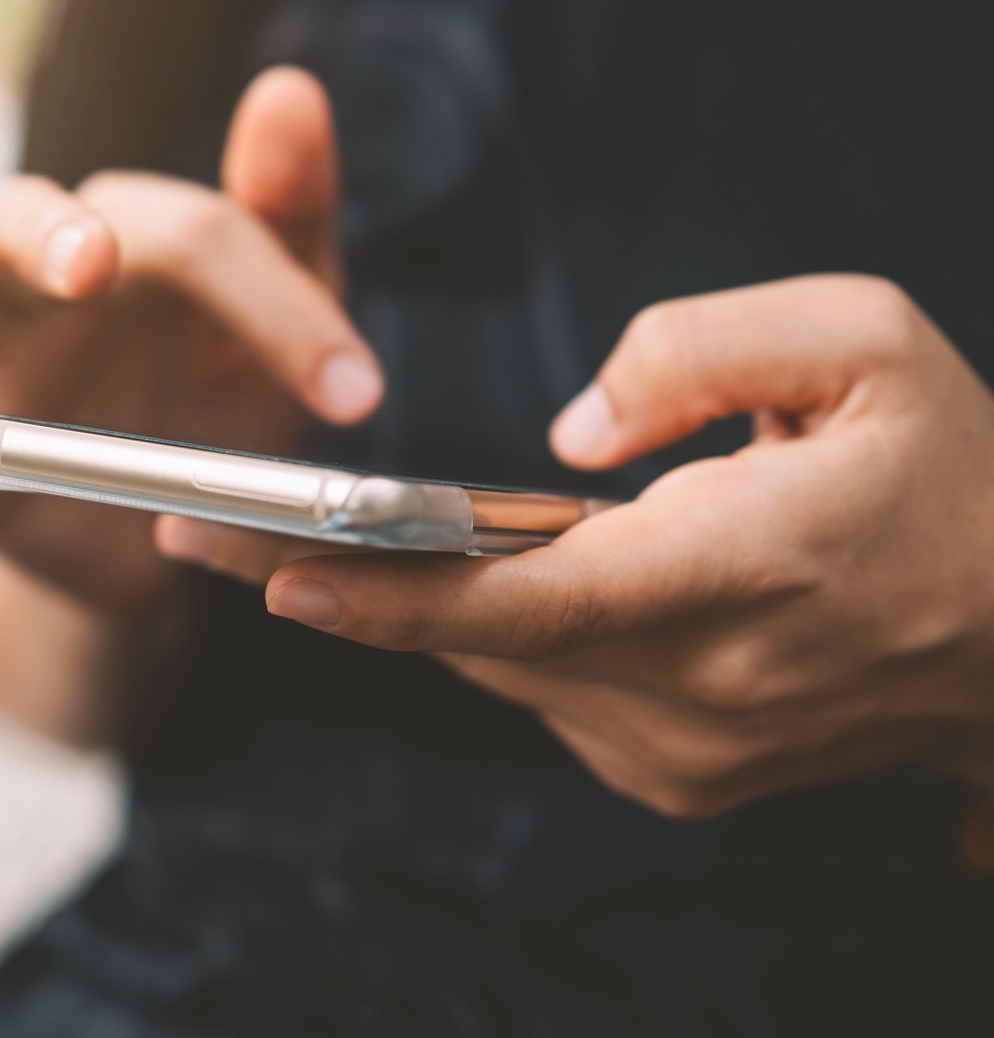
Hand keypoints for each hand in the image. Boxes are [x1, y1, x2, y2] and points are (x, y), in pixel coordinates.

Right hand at [0, 67, 382, 617]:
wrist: (160, 550)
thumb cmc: (219, 413)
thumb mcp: (278, 333)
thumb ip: (288, 217)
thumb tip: (292, 82)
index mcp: (138, 246)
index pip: (191, 237)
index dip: (277, 305)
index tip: (358, 395)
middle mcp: (45, 280)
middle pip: (25, 215)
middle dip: (55, 233)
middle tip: (96, 266)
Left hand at [158, 275, 993, 817]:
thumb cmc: (949, 468)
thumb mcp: (862, 340)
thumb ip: (700, 348)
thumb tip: (570, 430)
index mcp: (747, 575)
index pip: (535, 599)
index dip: (396, 590)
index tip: (275, 568)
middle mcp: (703, 691)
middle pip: (476, 641)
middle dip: (332, 583)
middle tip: (200, 529)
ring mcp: (686, 755)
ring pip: (495, 668)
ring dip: (399, 606)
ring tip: (288, 538)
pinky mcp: (675, 778)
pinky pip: (540, 693)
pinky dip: (487, 634)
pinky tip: (448, 578)